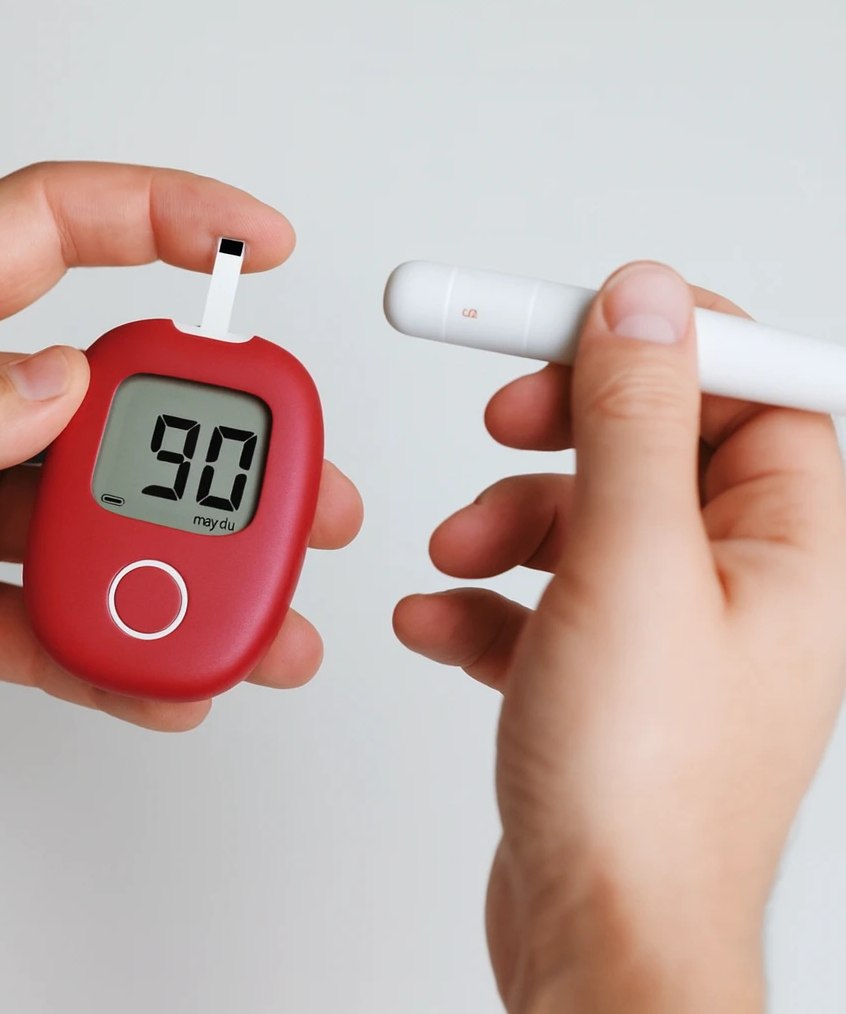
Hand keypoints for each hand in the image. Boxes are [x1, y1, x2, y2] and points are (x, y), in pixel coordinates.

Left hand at [0, 162, 362, 788]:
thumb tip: (66, 390)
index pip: (48, 230)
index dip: (160, 218)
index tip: (254, 245)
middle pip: (110, 399)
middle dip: (214, 436)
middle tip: (293, 479)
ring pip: (98, 522)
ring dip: (185, 559)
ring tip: (258, 604)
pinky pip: (55, 625)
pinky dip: (117, 653)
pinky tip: (165, 675)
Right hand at [393, 263, 845, 1010]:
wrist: (600, 936)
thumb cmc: (642, 793)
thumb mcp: (630, 567)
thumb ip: (635, 422)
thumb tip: (642, 303)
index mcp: (798, 549)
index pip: (754, 387)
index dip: (661, 340)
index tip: (568, 317)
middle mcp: (747, 586)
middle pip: (657, 444)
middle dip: (563, 431)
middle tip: (501, 415)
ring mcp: (672, 638)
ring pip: (587, 520)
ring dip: (504, 519)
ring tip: (456, 553)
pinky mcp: (604, 682)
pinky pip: (541, 601)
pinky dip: (482, 600)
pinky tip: (440, 624)